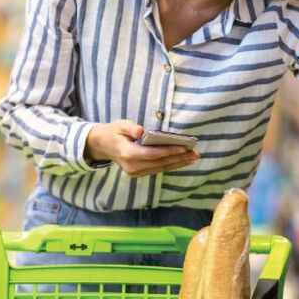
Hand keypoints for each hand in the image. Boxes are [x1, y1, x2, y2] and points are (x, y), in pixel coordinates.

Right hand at [85, 120, 199, 176]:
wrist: (103, 145)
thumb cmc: (114, 132)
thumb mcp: (119, 125)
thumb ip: (129, 127)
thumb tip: (140, 130)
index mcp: (128, 154)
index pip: (152, 154)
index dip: (169, 151)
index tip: (184, 148)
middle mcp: (132, 167)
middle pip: (160, 163)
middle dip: (179, 158)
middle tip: (195, 154)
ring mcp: (136, 172)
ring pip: (161, 168)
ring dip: (178, 163)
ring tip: (194, 157)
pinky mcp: (139, 173)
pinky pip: (158, 169)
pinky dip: (171, 165)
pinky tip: (183, 161)